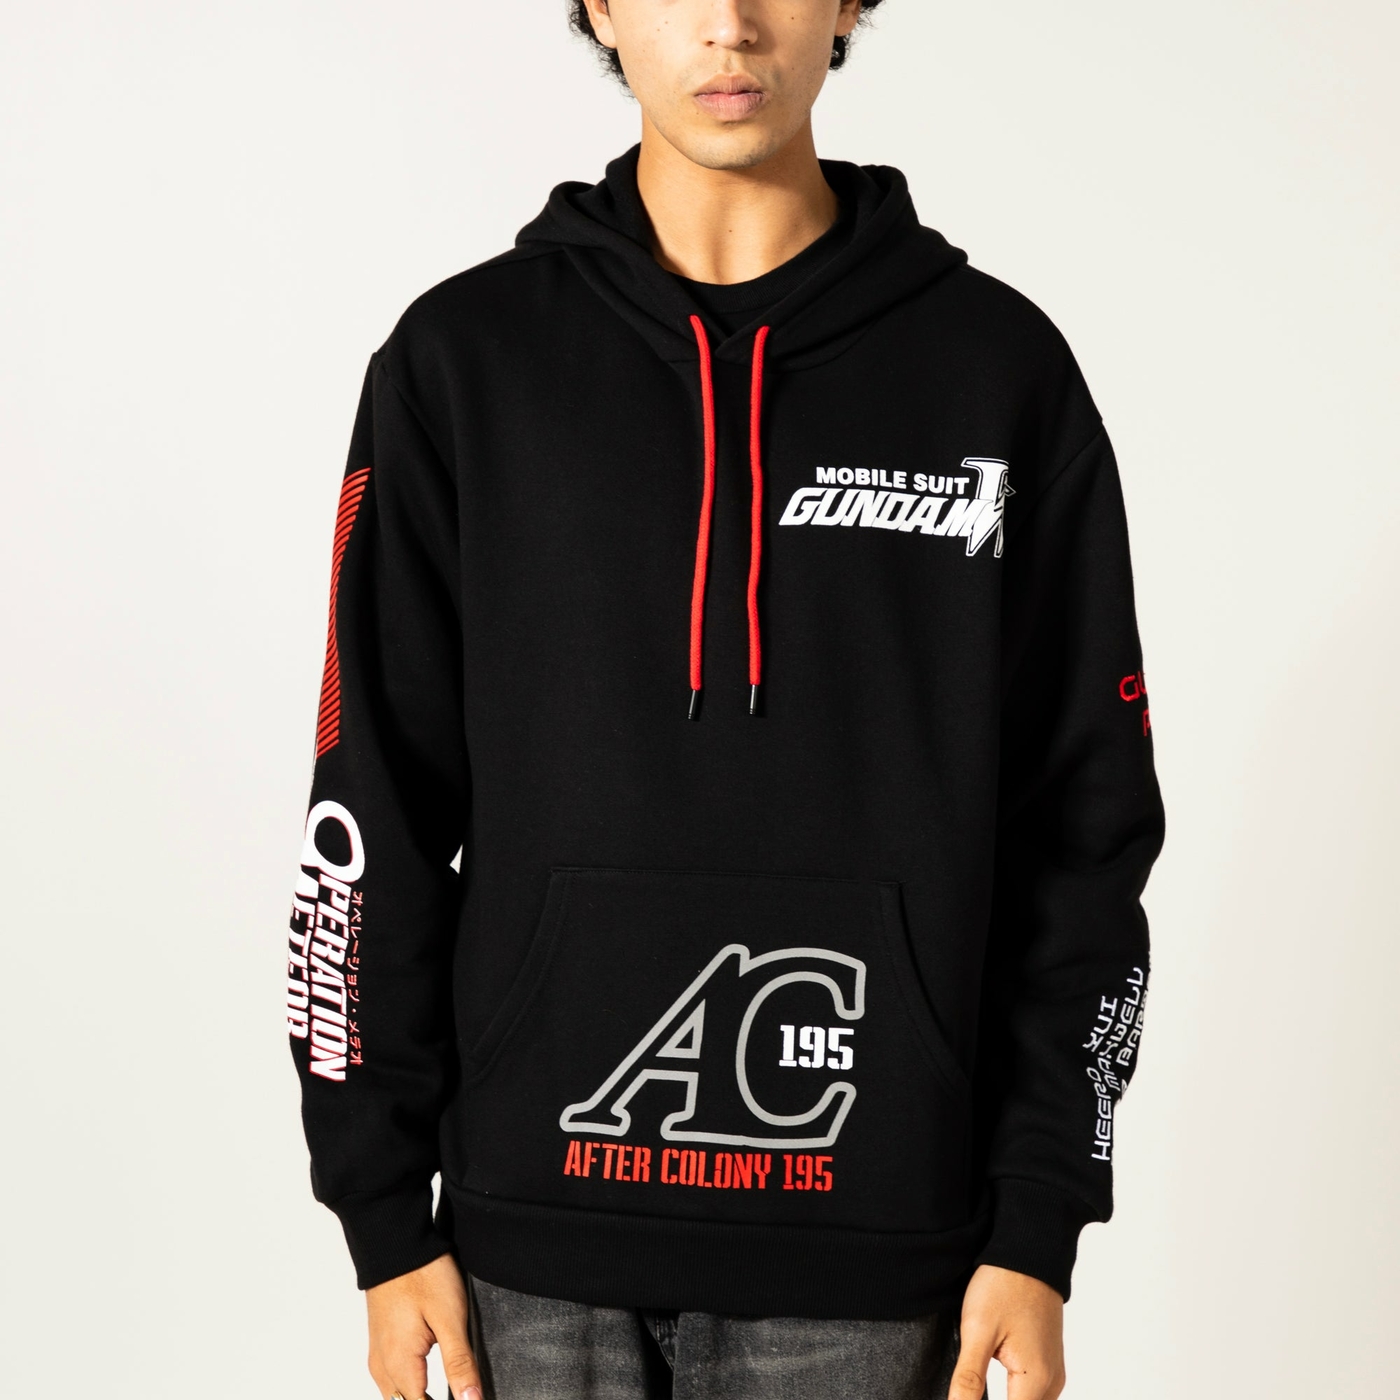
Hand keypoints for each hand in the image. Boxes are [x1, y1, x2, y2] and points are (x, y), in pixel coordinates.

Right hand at [365, 1252, 482, 1399]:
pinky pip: (393, 1379)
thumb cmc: (422, 1274)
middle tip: (462, 1392)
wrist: (396, 1243)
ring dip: (420, 1398)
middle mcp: (383, 1367)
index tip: (467, 1398)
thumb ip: (460, 1363)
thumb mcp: (450, 1318)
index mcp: (399, 1365)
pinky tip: (432, 1381)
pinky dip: (412, 1387)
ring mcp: (379, 1355)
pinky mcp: (381, 1344)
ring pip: (397, 1396)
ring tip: (451, 1391)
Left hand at [950, 1264, 1065, 1399]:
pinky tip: (991, 1391)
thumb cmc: (1003, 1285)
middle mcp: (1051, 1383)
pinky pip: (1034, 1395)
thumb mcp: (977, 1330)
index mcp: (1036, 1380)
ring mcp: (1053, 1373)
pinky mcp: (1048, 1362)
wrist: (1028, 1253)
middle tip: (966, 1390)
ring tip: (974, 1391)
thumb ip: (968, 1379)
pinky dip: (1015, 1397)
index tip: (964, 1397)